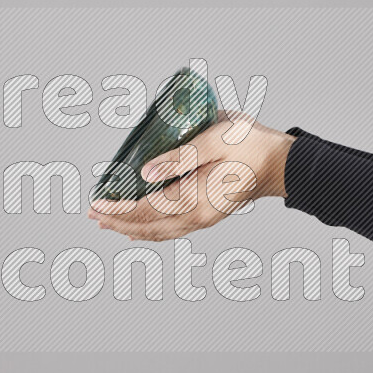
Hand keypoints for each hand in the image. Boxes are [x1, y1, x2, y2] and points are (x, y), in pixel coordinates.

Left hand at [87, 112, 295, 240]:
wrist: (281, 163)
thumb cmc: (251, 145)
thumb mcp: (214, 140)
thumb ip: (179, 156)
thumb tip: (145, 170)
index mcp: (195, 198)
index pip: (145, 209)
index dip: (118, 208)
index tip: (96, 202)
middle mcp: (197, 216)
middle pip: (147, 226)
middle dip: (117, 221)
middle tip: (92, 214)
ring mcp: (203, 220)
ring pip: (159, 232)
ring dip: (131, 228)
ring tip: (107, 223)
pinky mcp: (208, 216)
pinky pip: (171, 230)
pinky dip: (150, 230)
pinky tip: (141, 228)